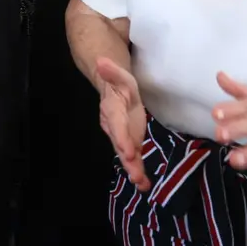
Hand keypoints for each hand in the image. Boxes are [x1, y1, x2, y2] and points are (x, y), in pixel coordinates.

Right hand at [96, 57, 150, 191]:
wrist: (114, 91)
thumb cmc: (119, 83)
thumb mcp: (119, 75)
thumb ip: (111, 71)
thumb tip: (100, 61)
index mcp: (111, 110)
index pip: (115, 125)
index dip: (121, 138)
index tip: (129, 151)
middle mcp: (114, 127)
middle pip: (120, 145)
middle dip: (128, 160)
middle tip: (137, 175)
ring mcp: (122, 137)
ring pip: (126, 155)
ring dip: (134, 170)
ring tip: (142, 184)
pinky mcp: (131, 142)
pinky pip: (134, 158)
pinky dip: (139, 171)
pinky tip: (145, 184)